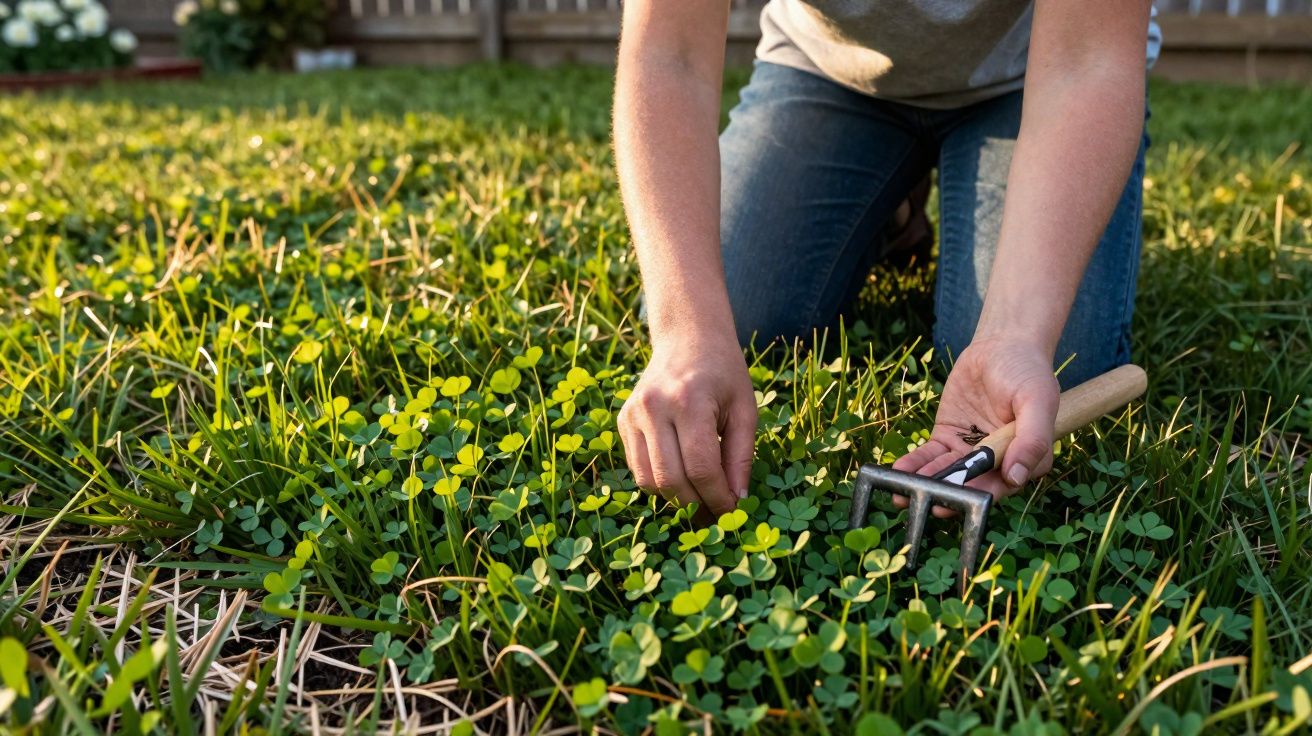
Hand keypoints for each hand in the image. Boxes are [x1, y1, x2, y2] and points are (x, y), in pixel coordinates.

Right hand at [618, 332, 756, 519]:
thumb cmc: (723, 373)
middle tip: (716, 513)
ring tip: (699, 498)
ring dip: (675, 499)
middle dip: (696, 506)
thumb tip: (735, 502)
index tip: (732, 512)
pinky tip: (681, 475)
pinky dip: (659, 482)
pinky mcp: (623, 420)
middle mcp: (654, 407)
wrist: (687, 338)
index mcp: (689, 401)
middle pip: (670, 480)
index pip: (700, 468)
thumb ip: (741, 457)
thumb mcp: (745, 410)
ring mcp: (632, 414)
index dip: (717, 498)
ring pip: (648, 481)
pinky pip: (637, 468)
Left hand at [892, 335, 1058, 516]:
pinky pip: (930, 455)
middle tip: (927, 504)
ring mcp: (970, 451)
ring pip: (946, 473)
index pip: (1002, 483)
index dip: (980, 494)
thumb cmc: (1028, 373)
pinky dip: (915, 464)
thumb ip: (1032, 439)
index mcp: (1026, 459)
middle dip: (948, 495)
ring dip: (926, 484)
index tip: (960, 502)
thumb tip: (1016, 476)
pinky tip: (898, 472)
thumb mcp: (1037, 401)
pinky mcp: (948, 438)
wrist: (1001, 347)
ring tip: (903, 494)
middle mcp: (997, 461)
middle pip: (970, 483)